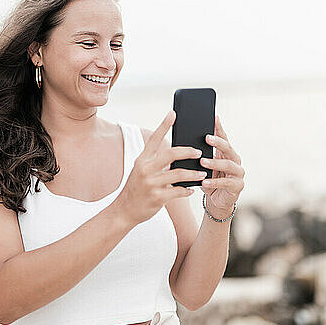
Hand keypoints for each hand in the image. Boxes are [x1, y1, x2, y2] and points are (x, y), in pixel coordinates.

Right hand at [116, 110, 206, 225]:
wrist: (124, 211)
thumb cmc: (135, 190)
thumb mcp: (140, 172)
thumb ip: (154, 163)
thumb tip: (176, 155)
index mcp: (142, 160)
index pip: (154, 139)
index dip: (164, 125)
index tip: (173, 113)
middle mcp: (145, 169)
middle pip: (171, 154)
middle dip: (188, 152)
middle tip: (199, 152)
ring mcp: (151, 184)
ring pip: (179, 174)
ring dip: (193, 173)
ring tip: (202, 173)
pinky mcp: (157, 198)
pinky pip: (178, 191)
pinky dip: (187, 190)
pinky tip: (191, 189)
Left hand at [199, 114, 244, 217]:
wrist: (216, 200)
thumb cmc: (208, 180)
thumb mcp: (202, 166)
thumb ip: (198, 154)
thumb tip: (181, 142)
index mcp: (226, 152)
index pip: (223, 137)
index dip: (219, 127)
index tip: (213, 117)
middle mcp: (235, 160)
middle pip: (228, 148)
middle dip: (217, 142)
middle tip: (206, 137)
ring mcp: (238, 173)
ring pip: (228, 165)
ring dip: (215, 163)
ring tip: (202, 162)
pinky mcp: (237, 186)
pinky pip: (226, 183)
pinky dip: (214, 182)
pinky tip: (204, 182)